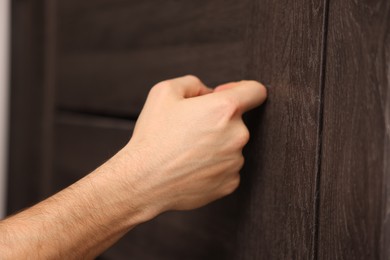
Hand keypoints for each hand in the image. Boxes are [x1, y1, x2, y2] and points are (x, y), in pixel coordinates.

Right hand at [123, 75, 266, 211]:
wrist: (143, 181)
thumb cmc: (153, 137)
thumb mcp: (164, 92)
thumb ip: (194, 83)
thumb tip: (209, 92)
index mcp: (224, 109)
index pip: (256, 91)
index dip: (243, 89)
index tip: (228, 95)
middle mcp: (237, 135)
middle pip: (238, 120)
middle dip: (219, 120)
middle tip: (190, 128)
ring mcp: (235, 162)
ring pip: (231, 145)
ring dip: (217, 144)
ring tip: (188, 150)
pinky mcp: (230, 183)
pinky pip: (227, 167)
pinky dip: (214, 165)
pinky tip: (192, 166)